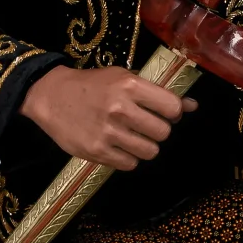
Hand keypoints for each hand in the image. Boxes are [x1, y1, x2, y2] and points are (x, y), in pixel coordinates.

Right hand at [20, 63, 195, 168]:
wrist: (50, 96)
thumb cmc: (92, 85)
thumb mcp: (124, 78)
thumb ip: (157, 93)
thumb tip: (192, 106)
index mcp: (129, 85)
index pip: (172, 108)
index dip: (172, 112)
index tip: (163, 112)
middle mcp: (120, 108)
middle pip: (163, 132)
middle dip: (157, 130)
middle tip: (144, 125)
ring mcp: (108, 132)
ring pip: (150, 151)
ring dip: (145, 146)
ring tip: (131, 137)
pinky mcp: (97, 151)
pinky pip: (130, 164)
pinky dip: (128, 157)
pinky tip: (117, 146)